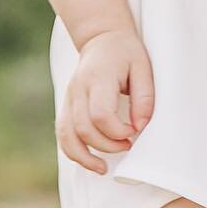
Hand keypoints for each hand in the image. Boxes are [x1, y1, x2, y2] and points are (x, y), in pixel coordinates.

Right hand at [56, 28, 154, 174]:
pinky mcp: (65, 105)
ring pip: (67, 135)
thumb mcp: (143, 68)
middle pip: (84, 128)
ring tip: (103, 168)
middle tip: (128, 145)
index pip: (100, 114)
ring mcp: (69, 98)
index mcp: (98, 78)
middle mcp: (78, 89)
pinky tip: (89, 160)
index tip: (134, 130)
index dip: (118, 130)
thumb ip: (144, 97)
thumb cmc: (126, 53)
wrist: (101, 39)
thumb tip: (140, 126)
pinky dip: (73, 151)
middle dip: (107, 145)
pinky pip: (62, 133)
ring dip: (84, 156)